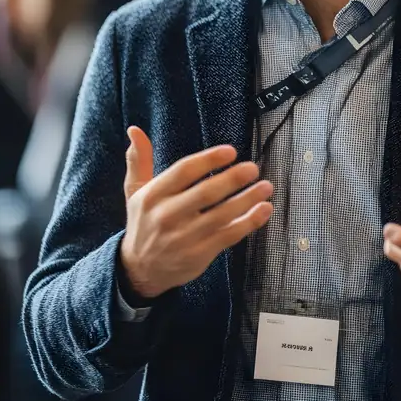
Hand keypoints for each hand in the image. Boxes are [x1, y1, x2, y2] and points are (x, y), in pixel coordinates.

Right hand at [120, 126, 272, 298]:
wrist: (140, 270)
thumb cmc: (144, 223)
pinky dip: (249, 222)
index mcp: (152, 196)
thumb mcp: (135, 192)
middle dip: (232, 179)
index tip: (230, 151)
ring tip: (266, 186)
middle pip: (205, 193)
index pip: (183, 172)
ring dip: (247, 199)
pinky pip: (229, 236)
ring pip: (221, 215)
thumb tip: (135, 130)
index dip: (208, 160)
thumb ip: (139, 160)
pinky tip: (264, 209)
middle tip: (252, 168)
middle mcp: (167, 216)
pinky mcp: (199, 255)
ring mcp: (184, 238)